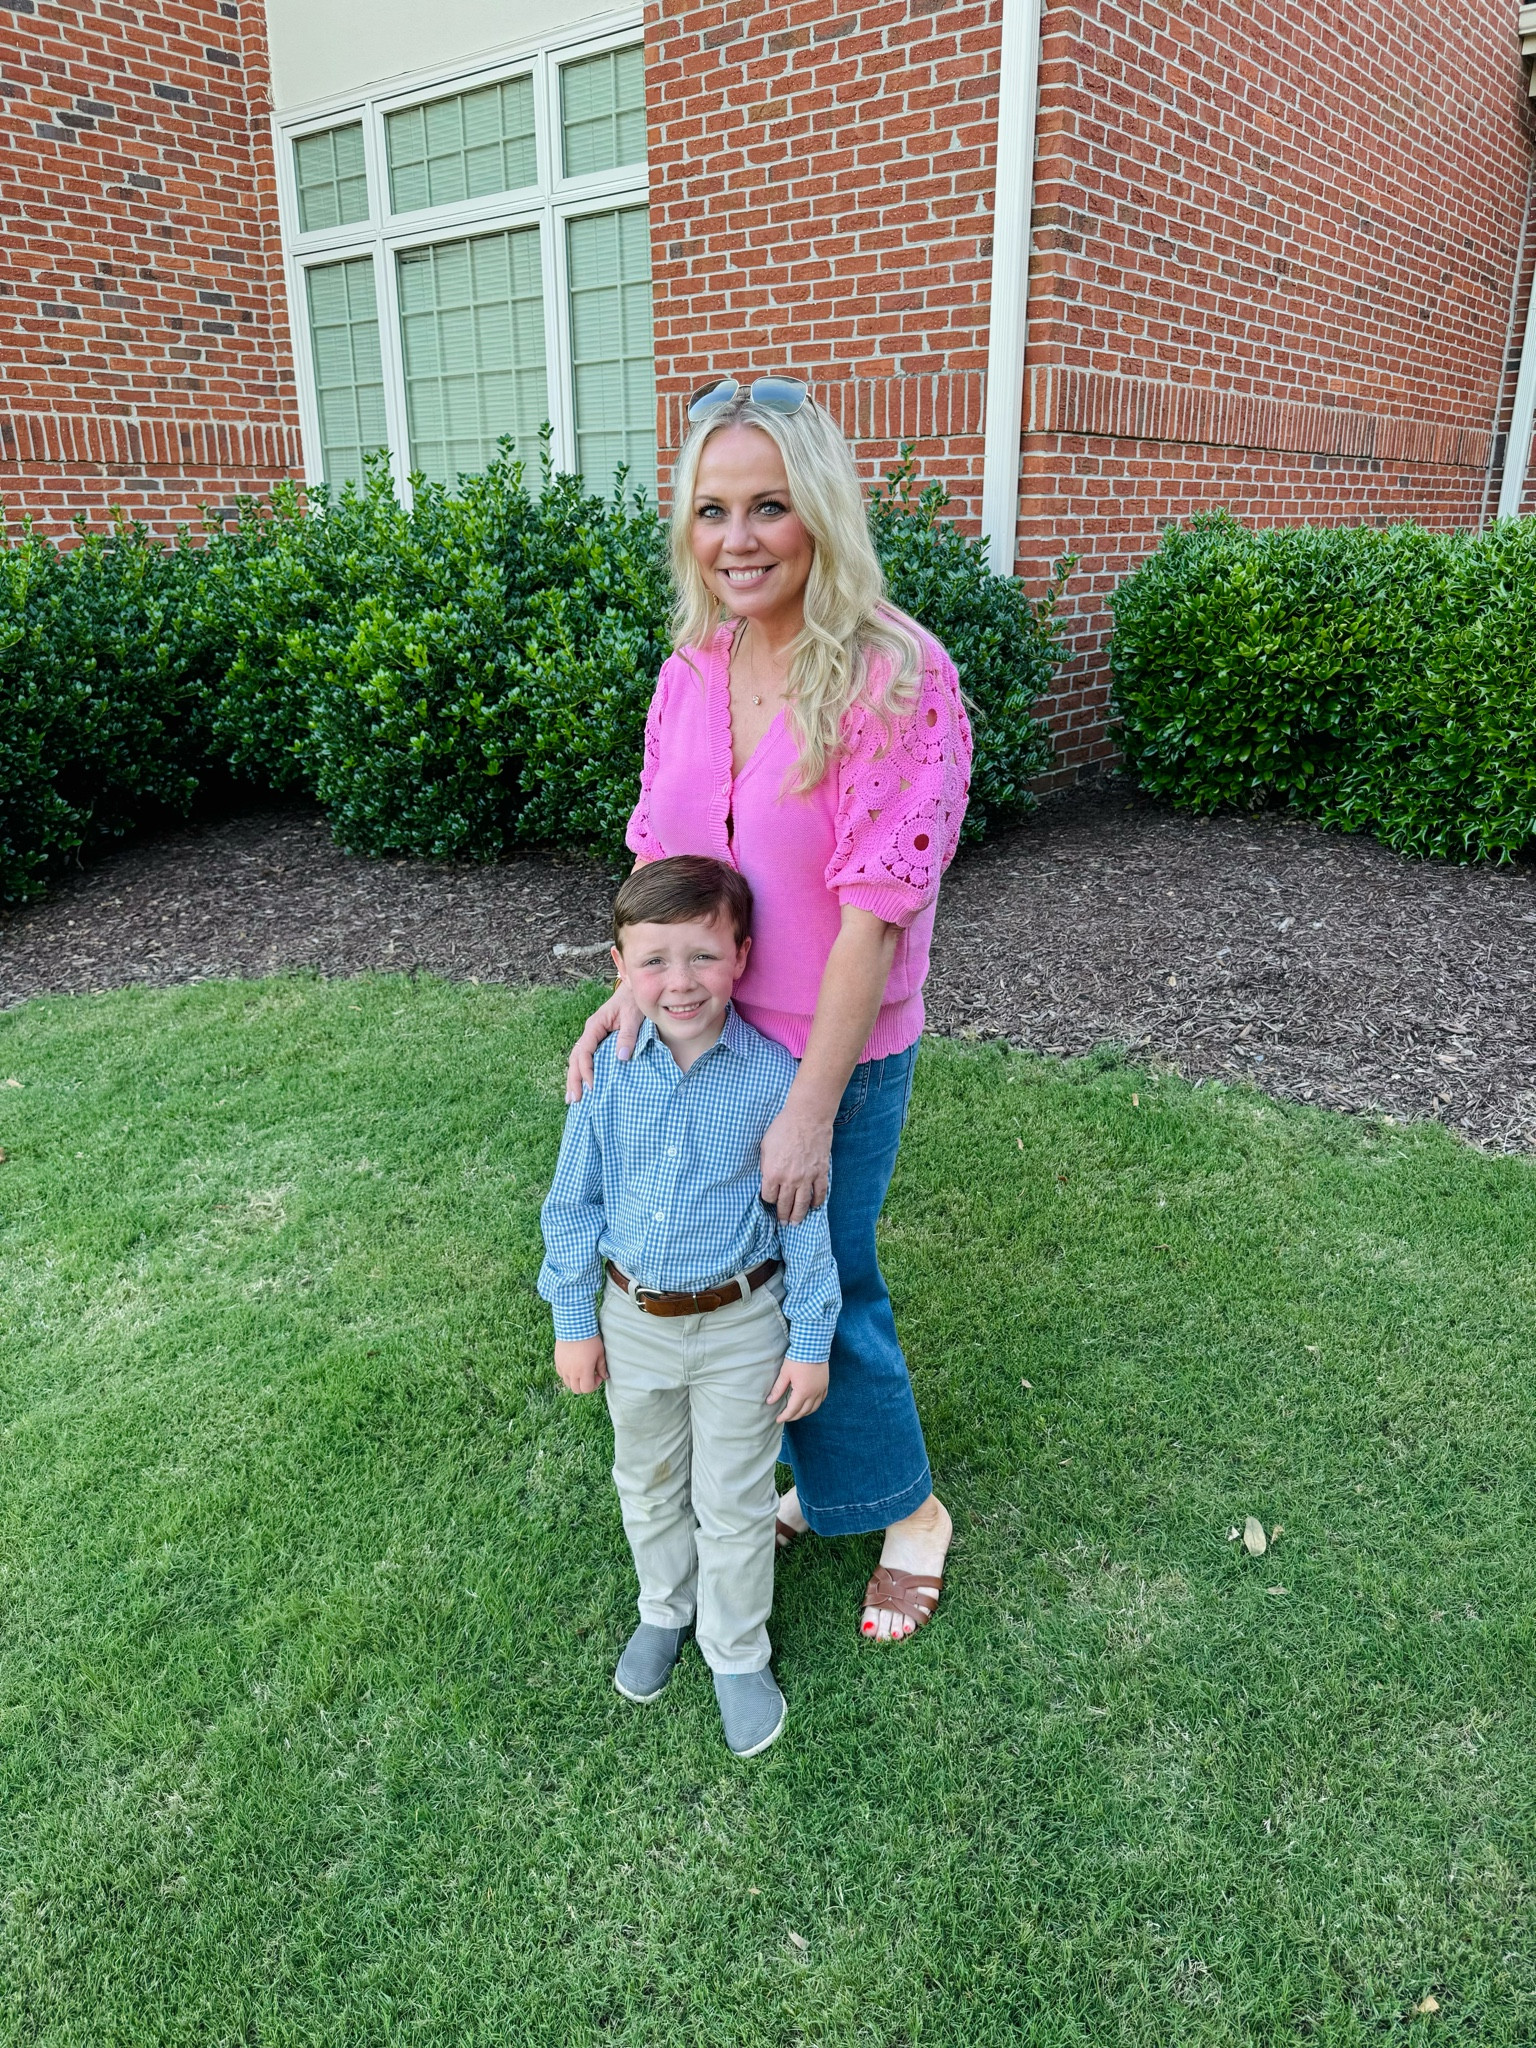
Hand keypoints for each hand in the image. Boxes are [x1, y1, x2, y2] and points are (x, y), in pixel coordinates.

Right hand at [555, 1336, 607, 1393]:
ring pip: (568, 1383)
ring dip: (576, 1381)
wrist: (574, 1327)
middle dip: (585, 1385)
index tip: (598, 1375)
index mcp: (584, 1371)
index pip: (587, 1389)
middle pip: (577, 1390)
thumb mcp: (600, 1353)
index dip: (595, 1385)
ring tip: (581, 1371)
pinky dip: (567, 1375)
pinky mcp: (558, 1362)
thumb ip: (602, 1367)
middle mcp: (572, 1372)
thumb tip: (605, 1376)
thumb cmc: (590, 1339)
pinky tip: (573, 1366)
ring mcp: (563, 1368)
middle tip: (590, 1375)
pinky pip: (561, 1375)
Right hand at [565, 983, 643, 1103]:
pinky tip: (583, 1086)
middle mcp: (590, 1032)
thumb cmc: (634, 1002)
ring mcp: (593, 1037)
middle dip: (574, 1079)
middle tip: (574, 1100)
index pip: (584, 1051)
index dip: (586, 1069)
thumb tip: (622, 1057)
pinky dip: (583, 1072)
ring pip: (578, 1059)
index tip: (592, 1086)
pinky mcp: (599, 1041)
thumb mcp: (633, 1016)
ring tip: (573, 1099)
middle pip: (576, 1058)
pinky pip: (587, 1058)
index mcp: (595, 1026)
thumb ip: (628, 1035)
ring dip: (575, 1078)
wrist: (635, 990)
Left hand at [760, 1099, 831, 1223]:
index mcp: (772, 1173)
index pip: (768, 1197)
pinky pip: (820, 1194)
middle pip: (785, 1205)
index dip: (768, 1200)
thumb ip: (765, 1165)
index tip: (771, 1200)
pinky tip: (815, 1207)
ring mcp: (807, 1178)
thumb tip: (768, 1178)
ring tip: (796, 1223)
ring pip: (803, 1204)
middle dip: (783, 1215)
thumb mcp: (765, 1146)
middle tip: (783, 1222)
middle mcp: (789, 1180)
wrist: (807, 1118)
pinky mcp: (821, 1173)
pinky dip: (817, 1203)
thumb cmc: (783, 1128)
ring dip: (798, 1216)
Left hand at [767, 1356, 828, 1422]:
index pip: (792, 1410)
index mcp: (803, 1392)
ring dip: (804, 1413)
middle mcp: (814, 1394)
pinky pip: (821, 1400)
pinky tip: (809, 1405)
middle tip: (785, 1417)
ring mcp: (821, 1390)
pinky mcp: (825, 1385)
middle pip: (803, 1411)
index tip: (778, 1419)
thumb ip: (778, 1389)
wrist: (813, 1346)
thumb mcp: (785, 1374)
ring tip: (796, 1413)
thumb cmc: (797, 1358)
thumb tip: (769, 1401)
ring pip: (814, 1408)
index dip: (784, 1416)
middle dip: (793, 1416)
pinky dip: (814, 1405)